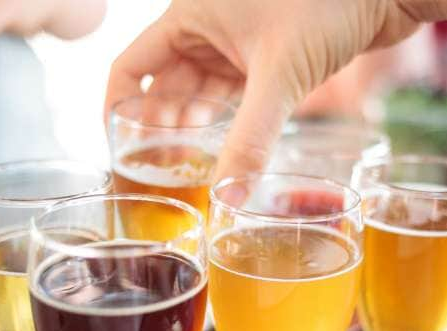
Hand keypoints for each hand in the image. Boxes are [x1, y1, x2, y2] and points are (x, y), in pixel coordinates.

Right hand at [105, 0, 419, 178]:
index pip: (132, 65)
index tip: (116, 147)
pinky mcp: (269, 53)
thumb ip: (251, 137)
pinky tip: (222, 144)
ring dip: (193, 124)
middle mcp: (207, 26)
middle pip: (166, 82)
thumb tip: (227, 196)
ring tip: (184, 163)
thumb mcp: (280, 75)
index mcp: (189, 15)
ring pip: (201, 88)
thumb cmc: (329, 4)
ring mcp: (238, 39)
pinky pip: (234, 90)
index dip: (119, 107)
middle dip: (159, 124)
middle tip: (156, 168)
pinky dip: (227, 117)